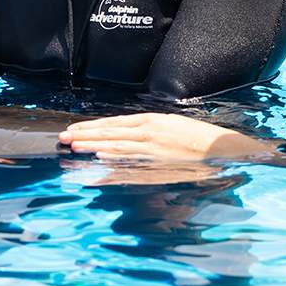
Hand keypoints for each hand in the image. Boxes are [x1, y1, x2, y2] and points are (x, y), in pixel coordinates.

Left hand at [59, 112, 250, 163]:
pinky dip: (115, 161)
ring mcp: (153, 149)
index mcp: (151, 121)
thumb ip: (148, 129)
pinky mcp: (159, 164)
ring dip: (94, 147)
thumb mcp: (170, 125)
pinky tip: (100, 159)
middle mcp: (149, 132)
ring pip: (117, 146)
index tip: (75, 128)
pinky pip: (132, 163)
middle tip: (64, 137)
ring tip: (74, 147)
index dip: (93, 126)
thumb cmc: (197, 137)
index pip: (114, 123)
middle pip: (110, 133)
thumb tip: (127, 133)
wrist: (221, 149)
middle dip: (86, 135)